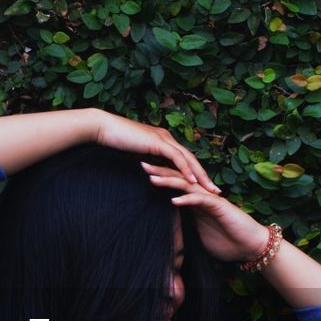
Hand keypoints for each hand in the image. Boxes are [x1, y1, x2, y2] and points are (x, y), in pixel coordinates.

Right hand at [92, 110, 221, 192]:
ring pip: (188, 159)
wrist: (104, 129)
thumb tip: (150, 174)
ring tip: (210, 190)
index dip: (196, 173)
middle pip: (192, 159)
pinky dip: (186, 170)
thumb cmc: (115, 142)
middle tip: (217, 191)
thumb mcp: (135, 155)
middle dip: (205, 176)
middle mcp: (167, 138)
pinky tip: (193, 182)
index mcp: (163, 141)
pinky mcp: (158, 142)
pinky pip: (176, 158)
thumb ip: (146, 163)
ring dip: (201, 175)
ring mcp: (164, 139)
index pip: (185, 159)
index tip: (205, 188)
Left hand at [139, 163, 271, 262]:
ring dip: (169, 181)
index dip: (158, 178)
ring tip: (152, 178)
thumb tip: (167, 232)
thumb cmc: (226, 242)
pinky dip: (187, 200)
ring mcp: (210, 200)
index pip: (174, 185)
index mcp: (195, 201)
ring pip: (187, 185)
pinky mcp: (219, 207)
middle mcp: (201, 196)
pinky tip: (173, 200)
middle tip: (141, 163)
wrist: (249, 246)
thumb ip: (184, 228)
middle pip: (178, 179)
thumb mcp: (197, 235)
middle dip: (159, 171)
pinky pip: (200, 201)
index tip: (141, 173)